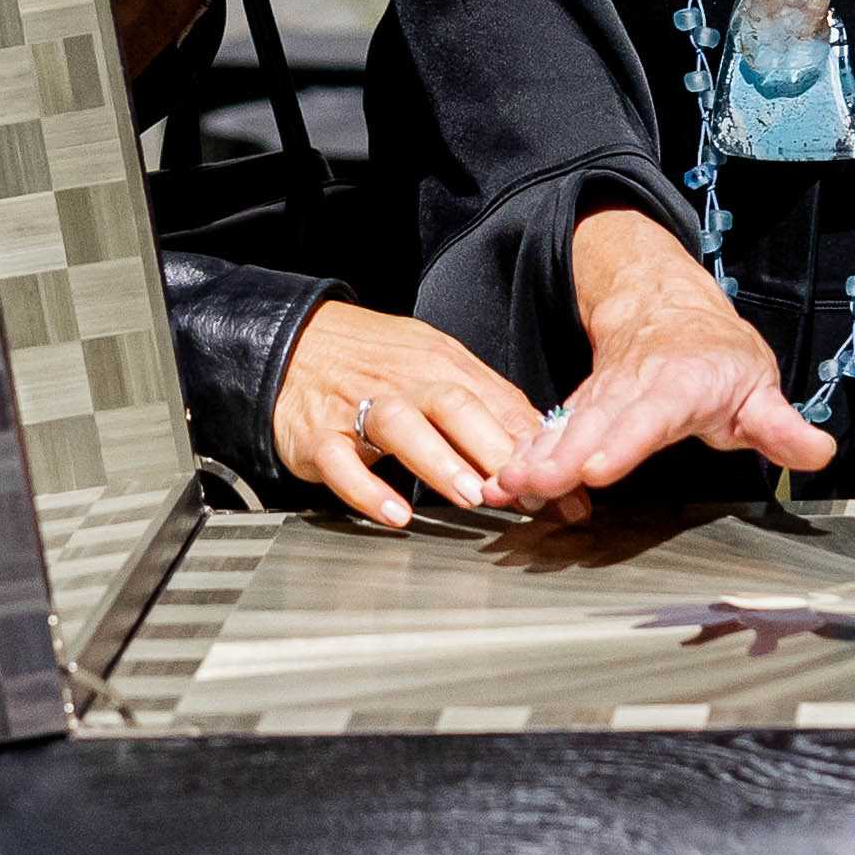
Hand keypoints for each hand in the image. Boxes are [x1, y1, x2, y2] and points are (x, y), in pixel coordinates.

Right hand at [273, 304, 551, 529]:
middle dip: (492, 447)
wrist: (293, 341)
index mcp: (441, 364)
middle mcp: (404, 381)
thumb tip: (550, 459)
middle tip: (522, 489)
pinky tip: (395, 514)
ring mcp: (358, 406)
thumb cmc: (377, 363)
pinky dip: (367, 488)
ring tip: (471, 497)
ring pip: (401, 425)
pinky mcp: (317, 434)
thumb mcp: (437, 369)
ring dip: (440, 461)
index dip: (531, 444)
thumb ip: (491, 412)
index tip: (562, 483)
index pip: (495, 401)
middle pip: (455, 405)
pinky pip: (341, 461)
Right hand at [480, 207, 840, 513]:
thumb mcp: (759, 385)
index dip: (623, 442)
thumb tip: (818, 452)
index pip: (651, 414)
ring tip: (507, 484)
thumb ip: (782, 426)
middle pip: (596, 421)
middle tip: (533, 485)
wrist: (667, 307)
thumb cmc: (717, 356)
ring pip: (567, 424)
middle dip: (561, 454)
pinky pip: (554, 428)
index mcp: (682, 382)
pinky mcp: (583, 406)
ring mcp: (604, 394)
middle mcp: (634, 385)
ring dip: (535, 455)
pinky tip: (506, 477)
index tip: (595, 467)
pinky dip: (526, 450)